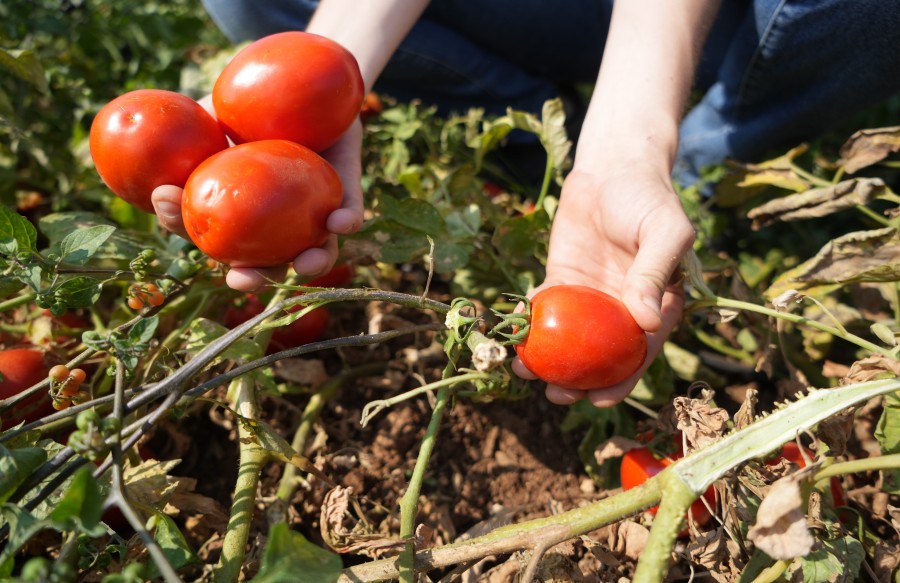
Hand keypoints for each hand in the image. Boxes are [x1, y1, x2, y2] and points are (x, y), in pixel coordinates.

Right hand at [151, 98, 364, 291]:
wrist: (307, 79)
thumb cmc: (249, 101)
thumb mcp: (210, 114)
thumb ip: (183, 136)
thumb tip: (143, 152)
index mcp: (236, 210)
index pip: (205, 231)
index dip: (184, 229)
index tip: (170, 213)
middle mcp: (276, 222)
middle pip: (263, 263)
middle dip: (252, 277)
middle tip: (242, 277)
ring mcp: (314, 213)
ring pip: (317, 252)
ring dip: (311, 264)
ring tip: (304, 264)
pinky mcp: (347, 194)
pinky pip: (352, 212)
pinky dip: (347, 221)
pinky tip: (339, 222)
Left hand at [512, 166, 694, 406]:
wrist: (613, 167)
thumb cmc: (647, 198)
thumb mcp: (663, 232)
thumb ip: (653, 274)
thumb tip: (647, 323)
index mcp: (656, 306)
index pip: (640, 352)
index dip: (621, 380)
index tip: (599, 399)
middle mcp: (622, 309)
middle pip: (600, 355)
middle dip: (579, 382)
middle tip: (556, 396)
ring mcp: (590, 298)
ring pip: (570, 339)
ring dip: (549, 360)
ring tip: (526, 372)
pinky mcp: (562, 281)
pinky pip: (545, 309)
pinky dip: (530, 324)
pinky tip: (514, 334)